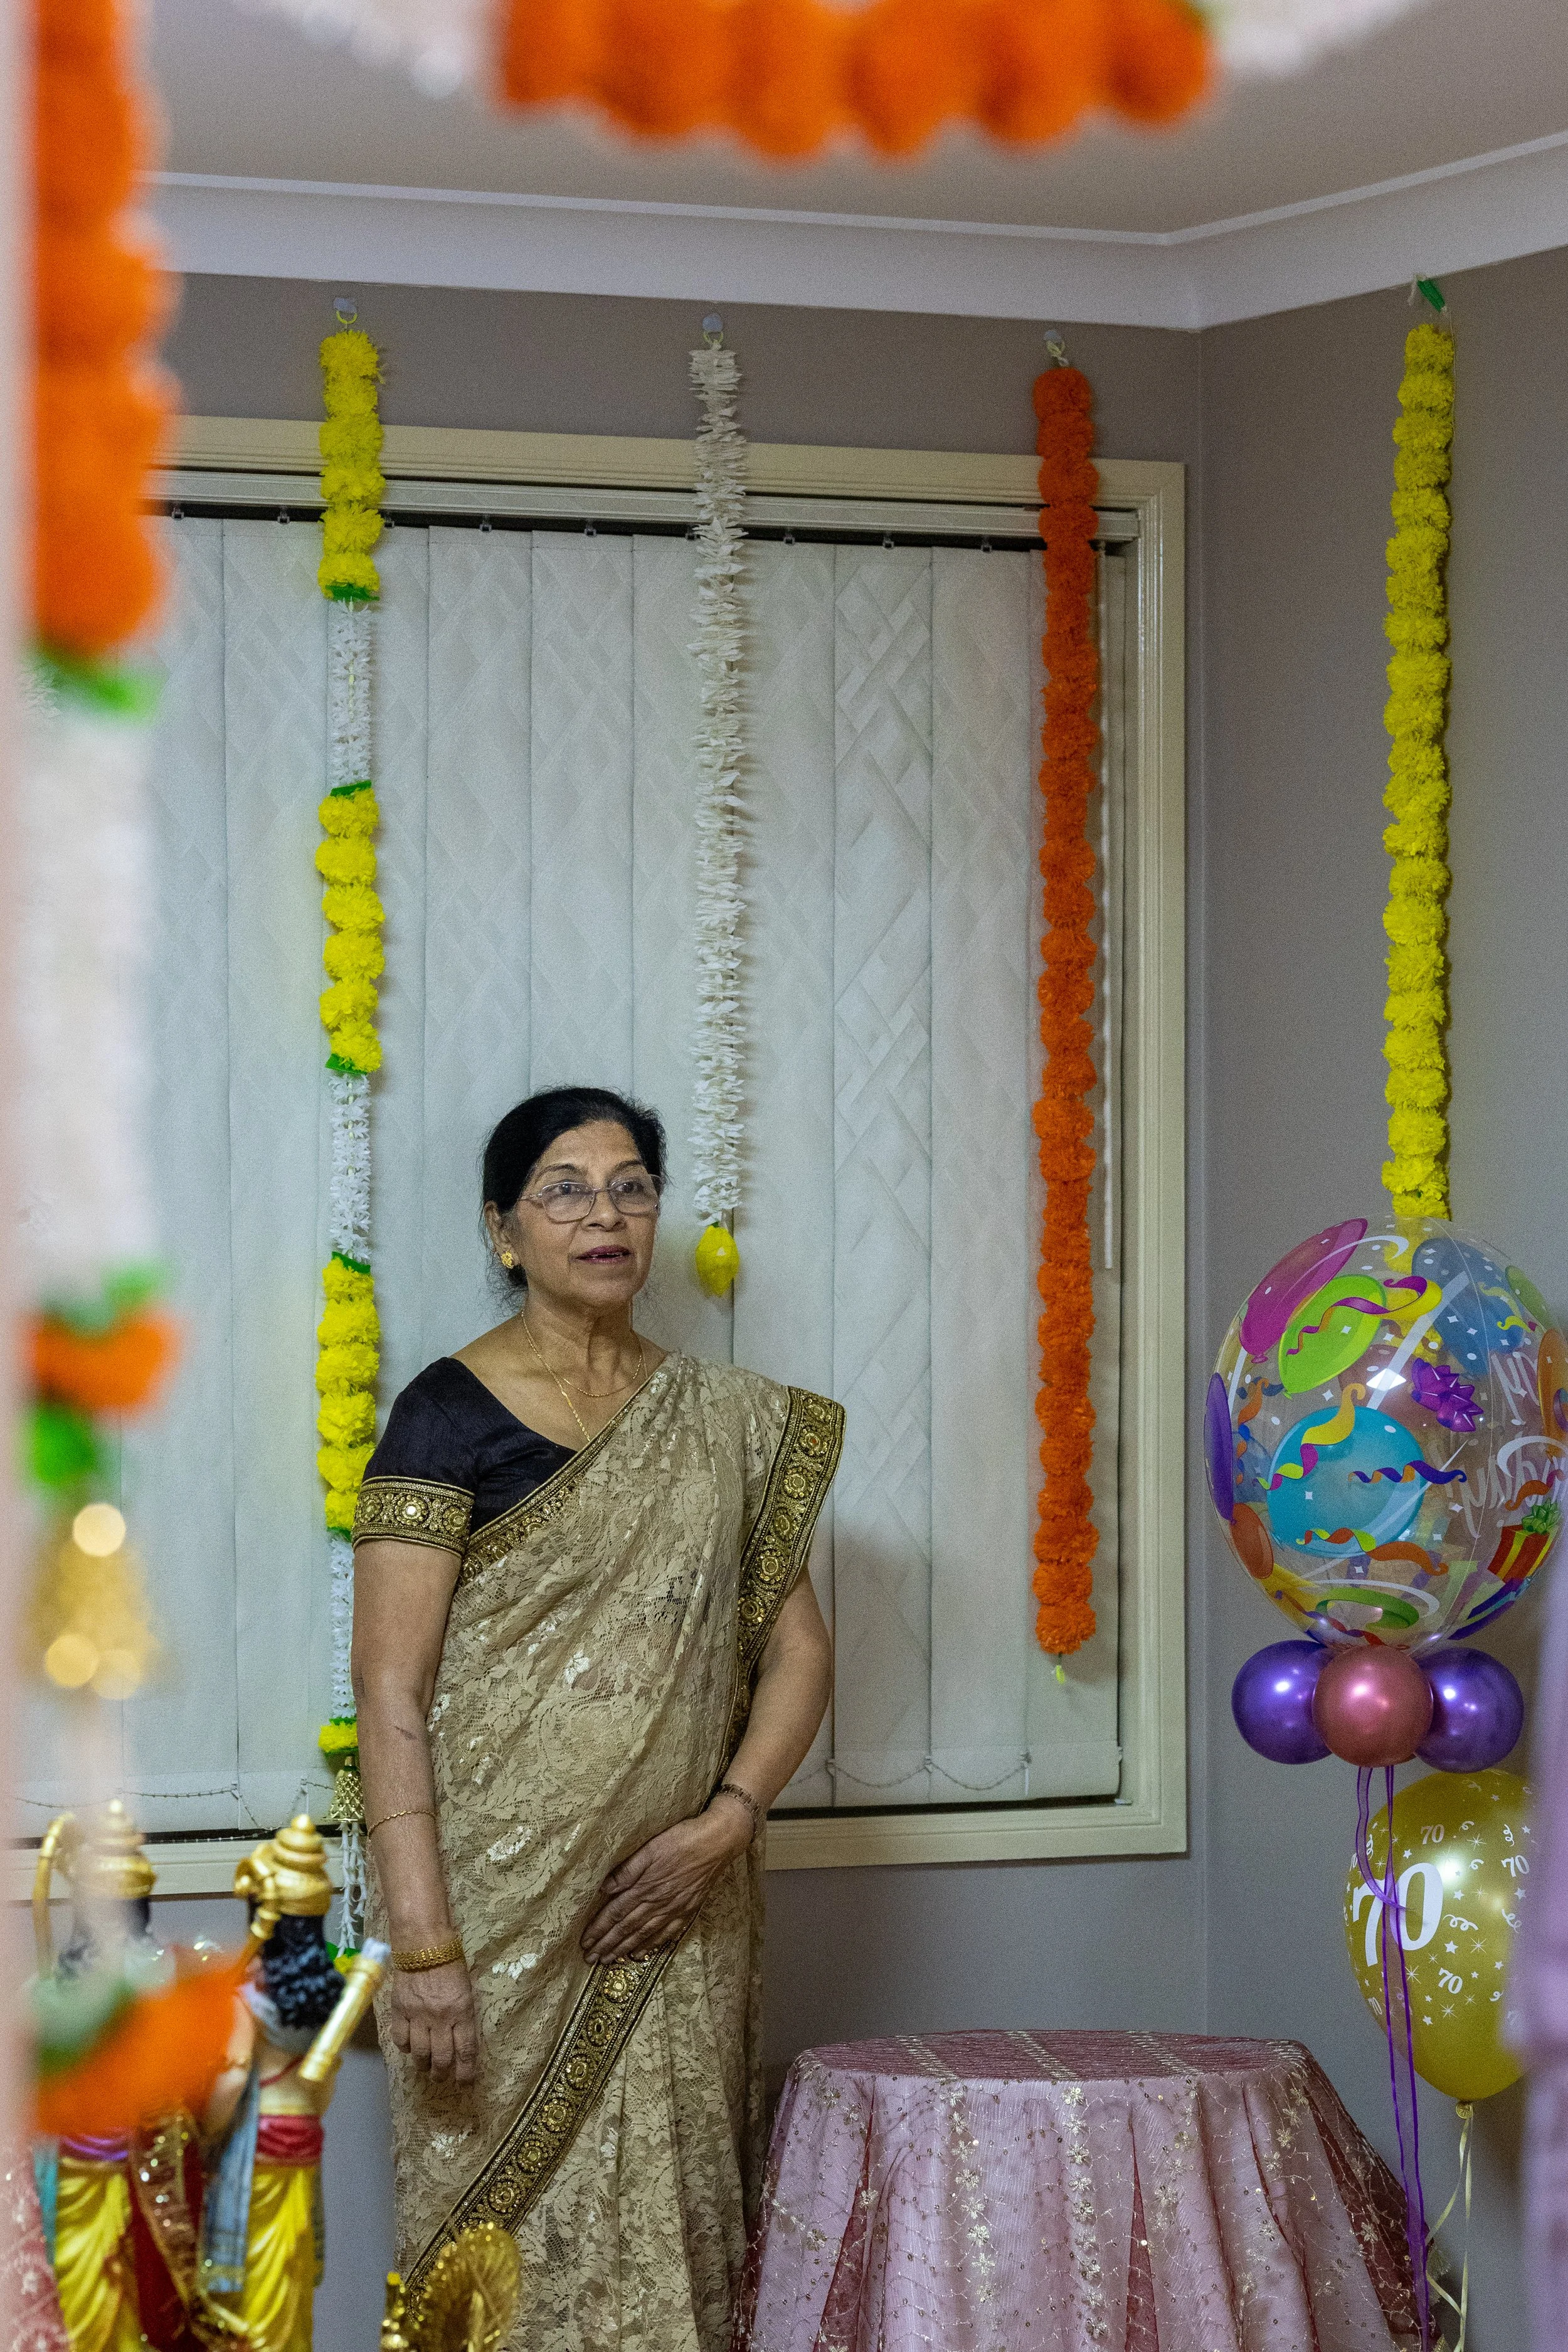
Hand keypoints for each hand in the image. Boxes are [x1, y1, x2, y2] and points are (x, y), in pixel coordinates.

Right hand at [387, 1956, 477, 2082]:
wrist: (423, 1945)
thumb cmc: (451, 1963)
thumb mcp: (466, 1990)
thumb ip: (463, 2015)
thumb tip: (461, 2040)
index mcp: (462, 2011)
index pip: (465, 2051)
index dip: (466, 2072)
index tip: (465, 2083)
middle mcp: (440, 2018)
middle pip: (441, 2058)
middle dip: (442, 2073)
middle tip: (441, 2076)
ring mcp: (417, 2016)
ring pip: (419, 2054)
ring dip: (423, 2065)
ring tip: (425, 2066)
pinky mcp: (399, 2011)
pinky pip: (400, 2040)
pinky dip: (405, 2048)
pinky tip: (409, 2046)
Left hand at [581, 1807, 749, 1963]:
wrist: (717, 1843)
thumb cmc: (682, 1840)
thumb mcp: (651, 1847)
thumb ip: (628, 1870)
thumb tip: (605, 1888)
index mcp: (646, 1886)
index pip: (616, 1912)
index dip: (599, 1928)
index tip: (585, 1942)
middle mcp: (658, 1902)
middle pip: (627, 1928)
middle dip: (607, 1944)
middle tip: (591, 1959)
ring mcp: (673, 1909)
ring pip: (644, 1935)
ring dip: (624, 1949)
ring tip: (608, 1960)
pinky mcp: (687, 1910)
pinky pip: (666, 1934)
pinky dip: (651, 1946)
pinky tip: (641, 1954)